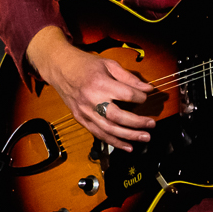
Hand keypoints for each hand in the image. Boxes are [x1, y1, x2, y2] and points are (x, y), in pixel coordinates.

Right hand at [26, 27, 154, 151]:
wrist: (60, 68)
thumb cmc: (86, 65)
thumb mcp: (109, 64)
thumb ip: (129, 78)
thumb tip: (147, 89)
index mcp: (100, 84)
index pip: (127, 95)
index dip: (140, 97)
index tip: (145, 96)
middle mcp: (92, 100)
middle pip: (119, 116)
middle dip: (138, 123)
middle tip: (152, 125)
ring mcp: (85, 112)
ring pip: (109, 129)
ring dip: (129, 136)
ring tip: (144, 138)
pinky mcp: (80, 119)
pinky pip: (98, 134)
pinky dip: (114, 142)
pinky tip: (127, 146)